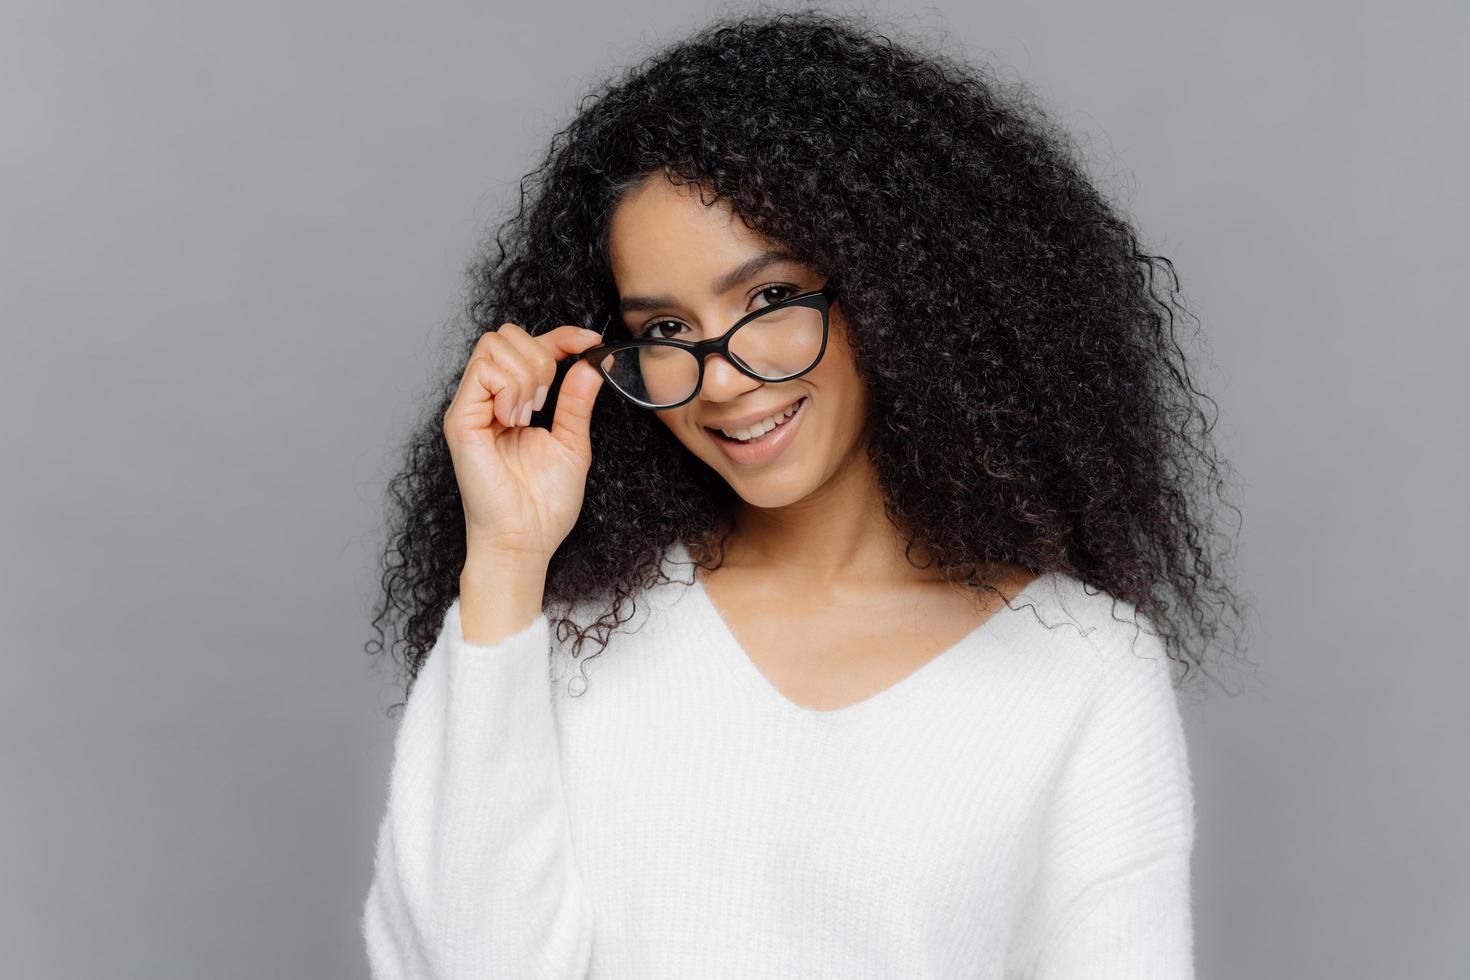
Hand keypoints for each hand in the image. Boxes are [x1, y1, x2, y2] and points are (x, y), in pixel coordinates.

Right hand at [441, 321, 607, 564]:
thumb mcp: (572, 442)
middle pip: (506, 334)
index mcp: (512, 402)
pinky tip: (514, 421)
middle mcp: (487, 399)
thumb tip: (590, 363)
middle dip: (541, 356)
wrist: (525, 539)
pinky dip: (509, 389)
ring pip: (494, 344)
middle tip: (546, 403)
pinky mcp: (460, 419)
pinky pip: (483, 371)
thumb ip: (577, 401)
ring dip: (525, 375)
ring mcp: (470, 407)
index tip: (590, 342)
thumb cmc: (543, 503)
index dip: (561, 335)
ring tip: (529, 416)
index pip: (530, 346)